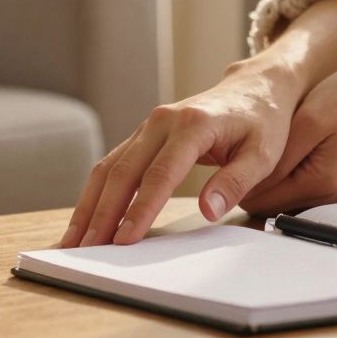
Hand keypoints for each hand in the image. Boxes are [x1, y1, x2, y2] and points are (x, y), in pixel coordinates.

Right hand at [59, 60, 302, 247]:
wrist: (255, 88)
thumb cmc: (262, 122)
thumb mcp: (262, 154)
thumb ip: (235, 182)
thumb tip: (208, 210)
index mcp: (192, 125)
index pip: (160, 174)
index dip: (140, 209)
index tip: (125, 239)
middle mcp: (162, 121)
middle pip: (123, 171)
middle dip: (102, 213)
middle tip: (87, 249)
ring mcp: (148, 126)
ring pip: (109, 167)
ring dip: (90, 205)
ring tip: (74, 240)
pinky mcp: (143, 135)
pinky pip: (113, 164)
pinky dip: (97, 193)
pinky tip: (87, 217)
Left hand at [239, 46, 336, 214]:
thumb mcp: (308, 121)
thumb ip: (280, 157)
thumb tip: (249, 184)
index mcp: (317, 183)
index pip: (258, 200)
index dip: (232, 182)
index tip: (214, 158)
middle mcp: (321, 193)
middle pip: (264, 201)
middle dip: (242, 180)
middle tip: (223, 150)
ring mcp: (324, 186)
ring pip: (274, 193)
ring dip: (256, 175)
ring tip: (240, 146)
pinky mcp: (324, 175)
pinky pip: (288, 181)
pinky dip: (272, 169)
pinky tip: (264, 146)